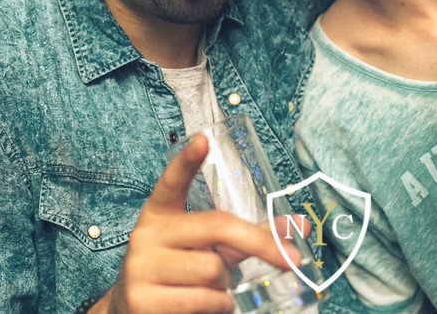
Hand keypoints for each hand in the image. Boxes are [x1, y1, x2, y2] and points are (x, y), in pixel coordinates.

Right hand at [93, 135, 301, 313]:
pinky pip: (204, 300)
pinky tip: (208, 307)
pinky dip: (219, 306)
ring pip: (214, 270)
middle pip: (218, 226)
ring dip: (227, 286)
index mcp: (160, 214)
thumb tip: (300, 226)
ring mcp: (141, 268)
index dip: (187, 161)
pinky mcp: (144, 301)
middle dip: (260, 244)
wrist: (135, 313)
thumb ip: (249, 235)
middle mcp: (146, 235)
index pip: (172, 182)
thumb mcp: (209, 248)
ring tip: (210, 290)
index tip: (202, 140)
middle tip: (291, 260)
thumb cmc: (181, 276)